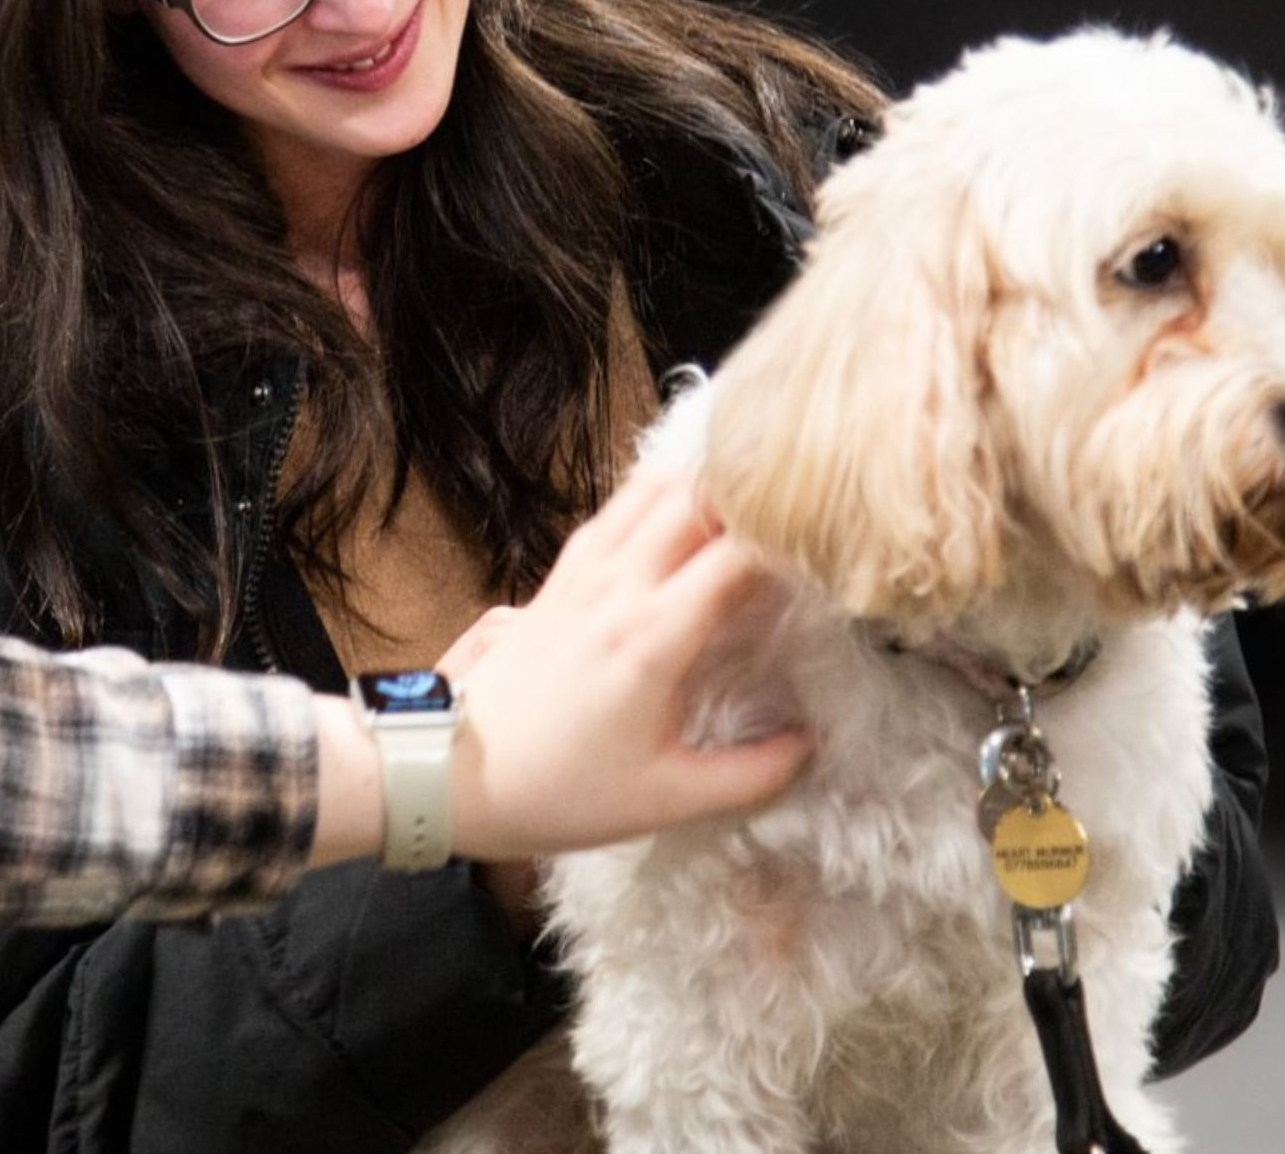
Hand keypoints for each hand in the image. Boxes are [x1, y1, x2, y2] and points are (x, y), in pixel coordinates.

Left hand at [445, 459, 809, 861]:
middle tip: (798, 504)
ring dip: (699, 484)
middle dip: (750, 492)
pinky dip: (651, 497)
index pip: (737, 554)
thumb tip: (809, 746)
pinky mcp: (555, 580)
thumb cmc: (557, 790)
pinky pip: (610, 514)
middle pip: (692, 499)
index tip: (831, 544)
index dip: (790, 538)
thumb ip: (750, 775)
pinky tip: (673, 503)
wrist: (453, 773)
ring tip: (748, 489)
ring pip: (646, 493)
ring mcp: (580, 576)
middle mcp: (618, 589)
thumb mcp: (666, 800)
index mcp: (652, 637)